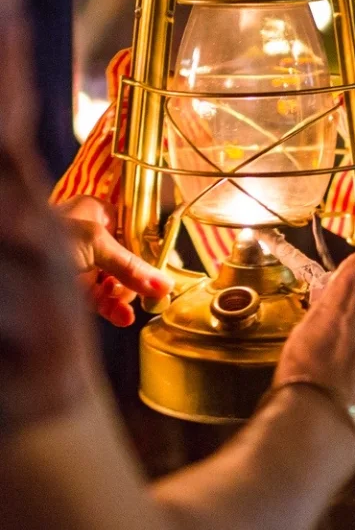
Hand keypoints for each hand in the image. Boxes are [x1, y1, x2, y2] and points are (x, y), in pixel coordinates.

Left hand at [57, 197, 170, 326]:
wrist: (12, 271)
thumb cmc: (47, 239)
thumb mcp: (96, 244)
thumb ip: (131, 266)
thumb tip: (165, 283)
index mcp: (94, 212)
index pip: (133, 228)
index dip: (149, 246)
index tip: (165, 266)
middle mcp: (89, 237)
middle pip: (128, 258)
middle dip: (137, 277)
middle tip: (150, 291)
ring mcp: (84, 265)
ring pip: (117, 282)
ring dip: (126, 296)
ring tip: (131, 306)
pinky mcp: (76, 291)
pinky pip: (103, 301)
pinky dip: (115, 310)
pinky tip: (124, 317)